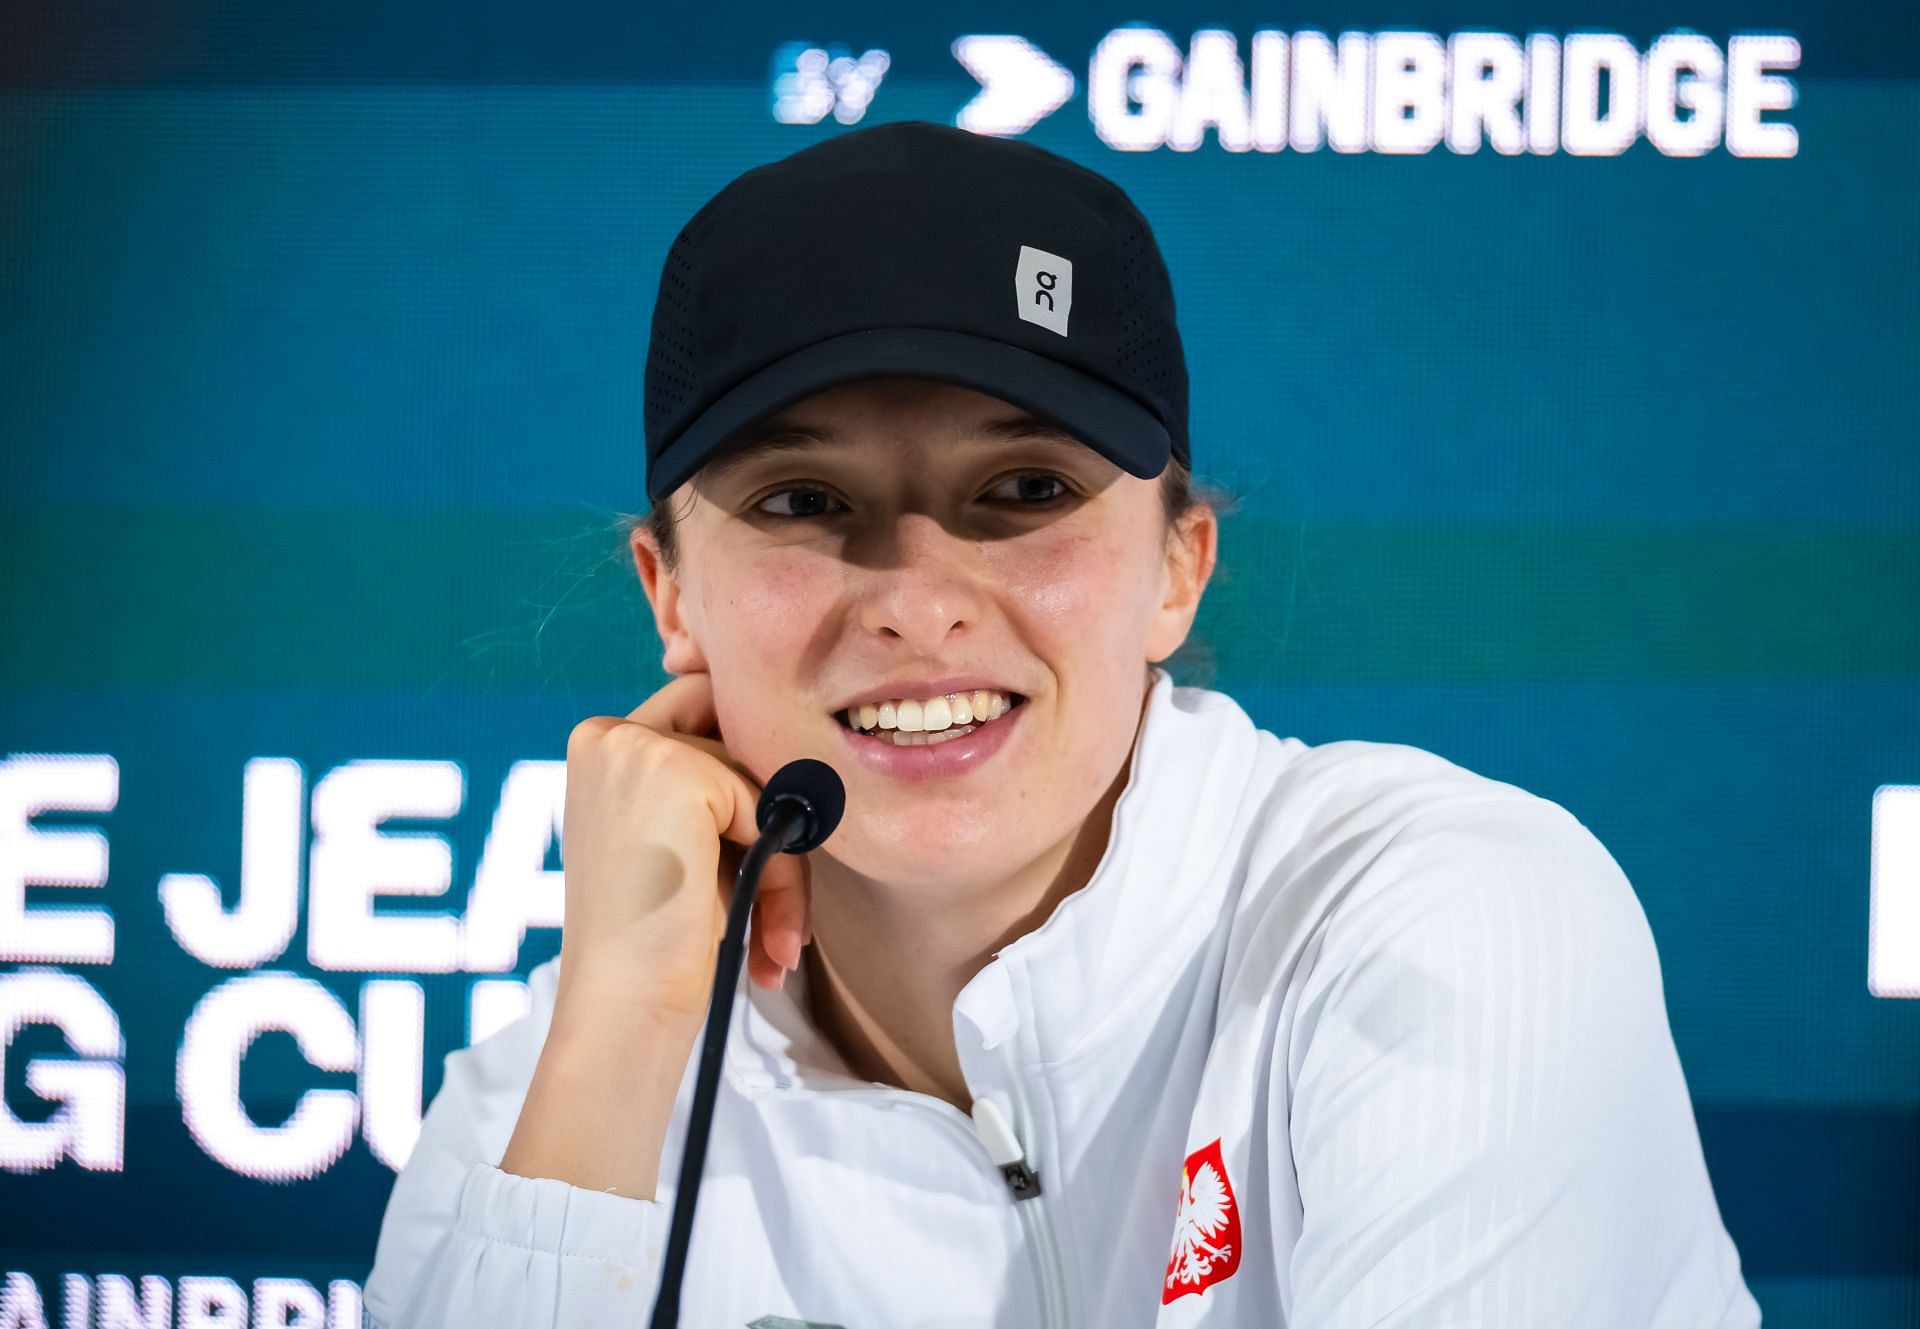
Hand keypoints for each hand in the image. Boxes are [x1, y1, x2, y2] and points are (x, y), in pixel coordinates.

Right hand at [554, 671, 812, 1029]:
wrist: (627, 1010)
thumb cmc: (658, 942)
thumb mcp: (681, 841)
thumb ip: (718, 786)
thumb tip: (800, 757)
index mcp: (599, 748)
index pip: (705, 714)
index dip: (745, 778)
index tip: (759, 844)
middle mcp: (606, 734)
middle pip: (740, 739)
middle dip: (769, 821)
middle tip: (771, 908)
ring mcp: (635, 745)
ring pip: (761, 777)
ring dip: (782, 862)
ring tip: (771, 936)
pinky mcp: (674, 769)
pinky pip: (767, 804)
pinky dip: (778, 869)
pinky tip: (754, 927)